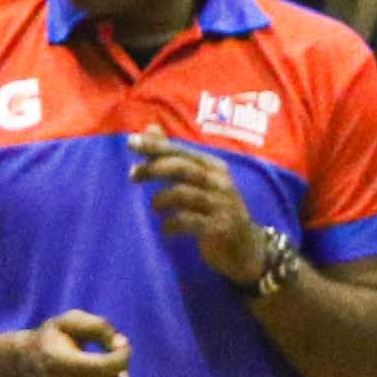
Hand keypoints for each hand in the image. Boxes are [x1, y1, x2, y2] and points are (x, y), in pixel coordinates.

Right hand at [17, 310, 130, 376]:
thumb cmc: (53, 339)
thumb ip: (98, 326)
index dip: (121, 355)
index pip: (102, 368)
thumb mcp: (71, 321)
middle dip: (117, 368)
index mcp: (59, 362)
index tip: (121, 343)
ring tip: (104, 371)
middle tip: (108, 355)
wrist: (26, 367)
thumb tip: (120, 343)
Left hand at [127, 133, 267, 283]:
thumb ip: (173, 155)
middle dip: (154, 168)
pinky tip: (166, 229)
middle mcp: (219, 182)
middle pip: (182, 168)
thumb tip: (150, 128)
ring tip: (155, 206)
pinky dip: (171, 224)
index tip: (131, 142)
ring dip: (161, 199)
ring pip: (183, 193)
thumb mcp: (198, 180)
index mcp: (214, 167)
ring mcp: (221, 205)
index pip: (182, 150)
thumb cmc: (215, 209)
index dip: (156, 145)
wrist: (246, 248)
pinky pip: (188, 221)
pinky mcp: (219, 228)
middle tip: (133, 175)